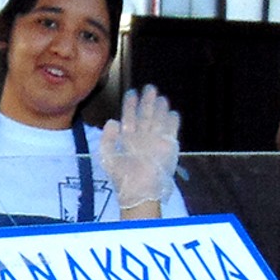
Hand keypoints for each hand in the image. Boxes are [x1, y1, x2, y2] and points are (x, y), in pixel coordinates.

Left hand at [98, 85, 179, 209]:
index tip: (132, 93)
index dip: (130, 105)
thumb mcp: (108, 157)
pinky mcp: (168, 147)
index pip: (130, 117)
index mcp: (128, 139)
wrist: (140, 191)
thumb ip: (107, 139)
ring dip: (159, 109)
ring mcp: (155, 141)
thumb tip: (112, 121)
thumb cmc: (123, 178)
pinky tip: (171, 113)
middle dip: (147, 101)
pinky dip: (172, 121)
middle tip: (149, 88)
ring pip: (158, 120)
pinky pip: (171, 130)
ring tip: (160, 97)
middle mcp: (142, 138)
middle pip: (145, 115)